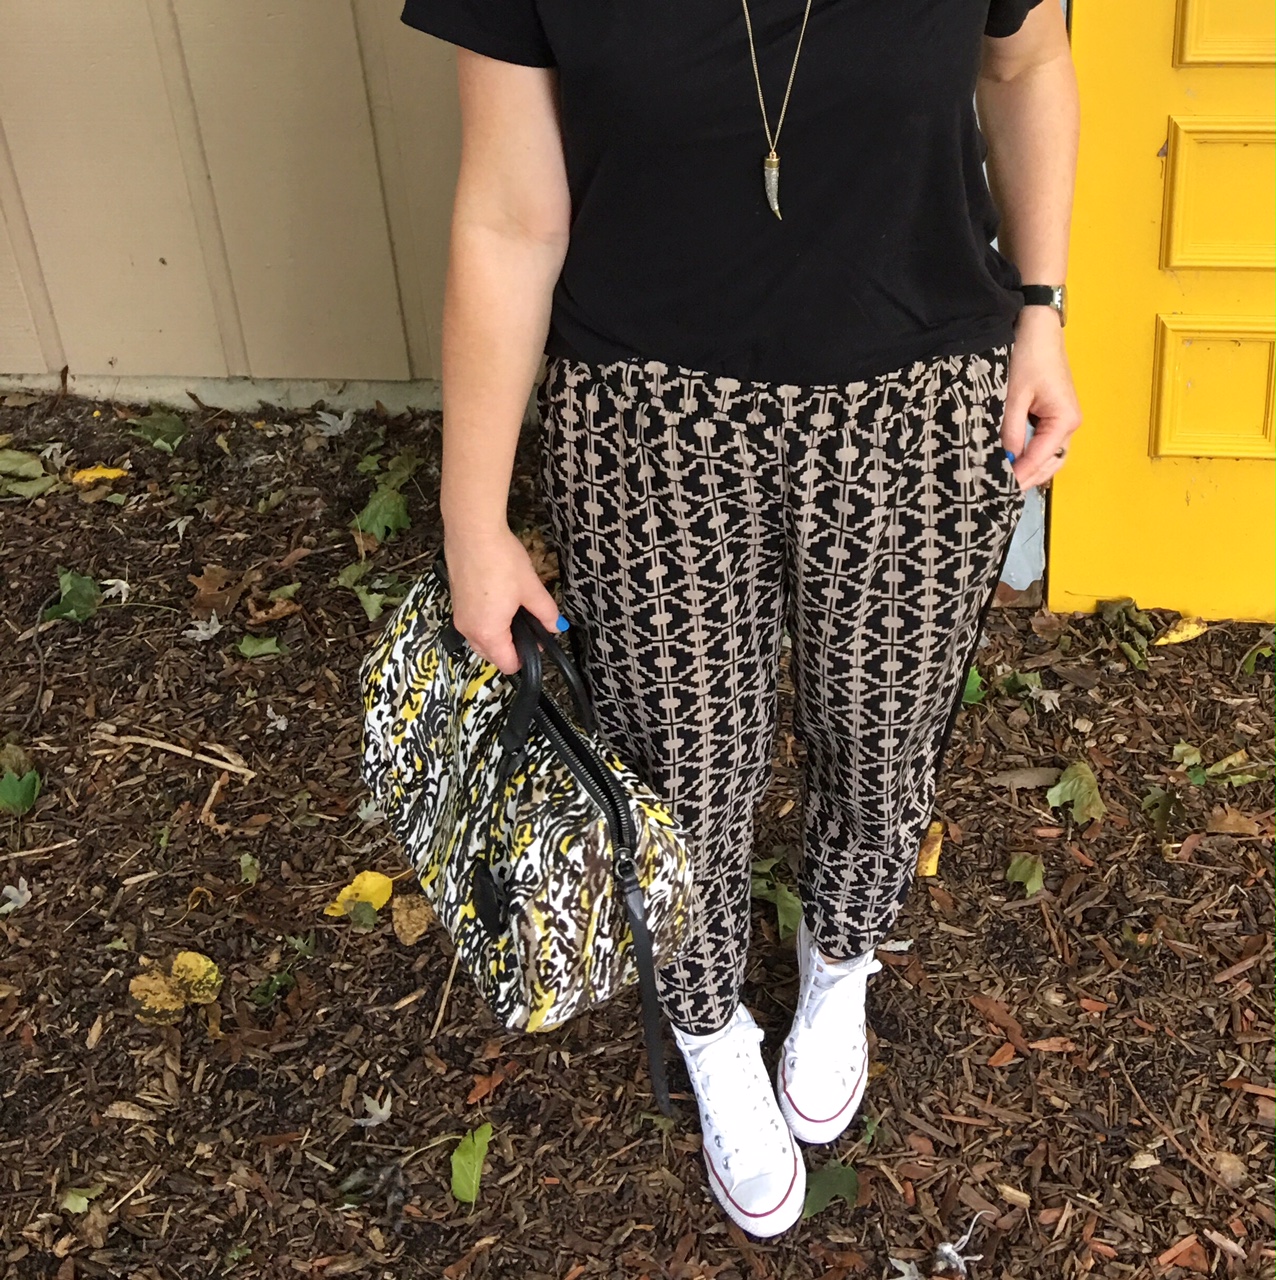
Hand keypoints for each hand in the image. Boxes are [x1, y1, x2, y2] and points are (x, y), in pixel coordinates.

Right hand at [444, 526, 564, 674]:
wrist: (472, 532)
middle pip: (492, 654)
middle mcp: (469, 630)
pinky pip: (473, 623)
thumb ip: (546, 613)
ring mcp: (459, 616)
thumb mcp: (531, 588)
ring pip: (481, 639)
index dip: (527, 656)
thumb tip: (556, 626)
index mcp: (488, 633)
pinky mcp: (455, 601)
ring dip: (498, 632)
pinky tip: (498, 597)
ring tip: (514, 608)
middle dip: (512, 645)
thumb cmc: (500, 560)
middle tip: (530, 622)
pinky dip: (486, 619)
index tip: (538, 639)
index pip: (508, 664)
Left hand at [1000, 306, 1082, 490]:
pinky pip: (1044, 444)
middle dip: (1028, 478)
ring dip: (1031, 470)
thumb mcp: (1014, 396)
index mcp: (1064, 420)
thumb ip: (1010, 430)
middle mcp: (1069, 424)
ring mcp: (1063, 420)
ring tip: (1007, 483)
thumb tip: (1005, 459)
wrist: (1038, 329)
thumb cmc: (1029, 357)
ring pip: (1049, 456)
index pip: (1042, 458)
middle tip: (1002, 493)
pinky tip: (1013, 463)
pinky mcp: (1054, 415)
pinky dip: (1031, 456)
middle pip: (1051, 463)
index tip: (1002, 488)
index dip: (1021, 475)